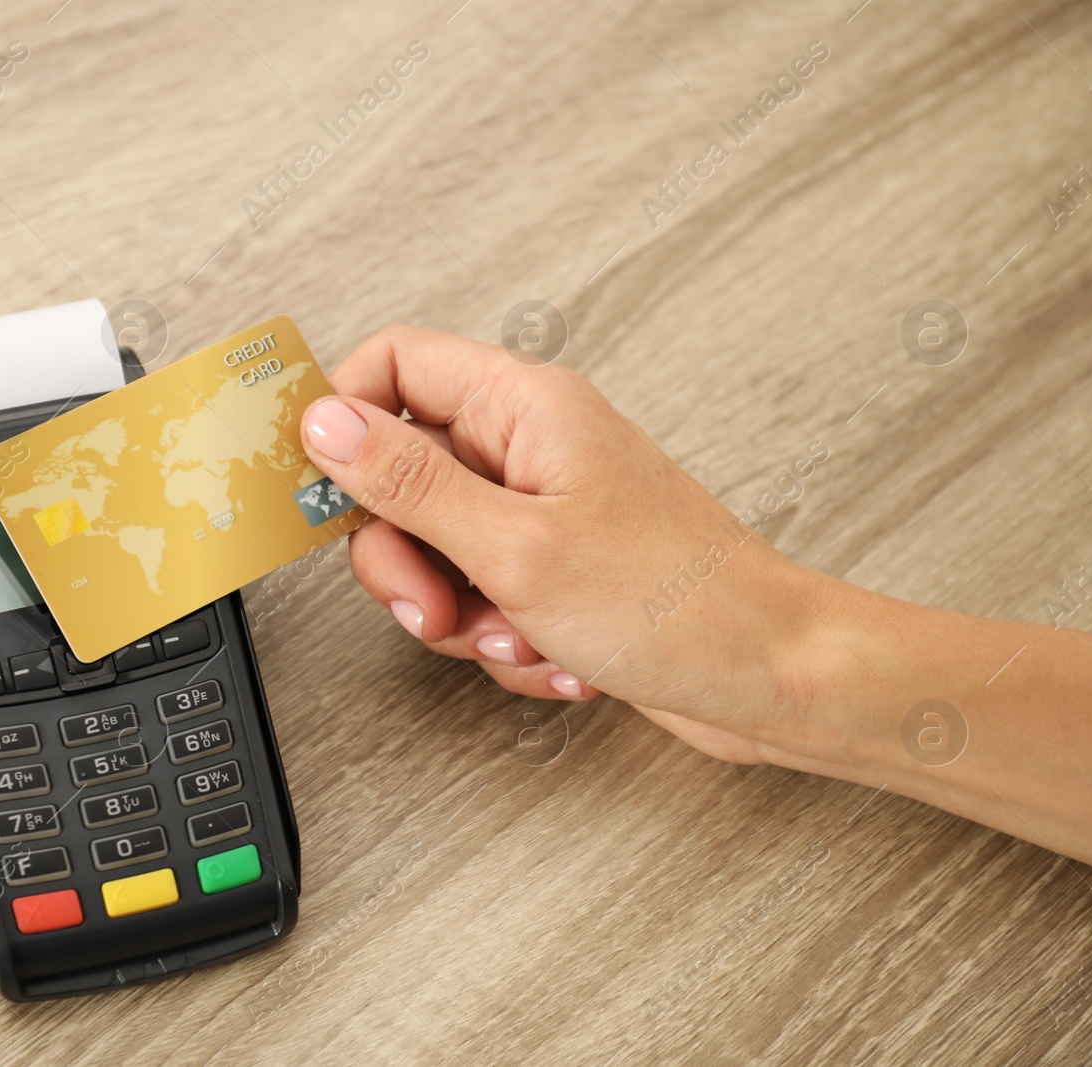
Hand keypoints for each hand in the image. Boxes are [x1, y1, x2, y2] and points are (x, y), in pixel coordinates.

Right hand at [298, 325, 832, 765]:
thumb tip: (325, 424)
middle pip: (400, 477)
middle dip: (406, 561)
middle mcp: (528, 447)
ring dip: (462, 616)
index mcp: (523, 406)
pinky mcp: (554, 571)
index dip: (341, 421)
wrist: (772, 679)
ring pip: (436, 551)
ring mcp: (541, 511)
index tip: (318, 496)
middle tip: (435, 610)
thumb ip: (409, 483)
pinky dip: (506, 640)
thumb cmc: (678, 603)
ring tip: (523, 639)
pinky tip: (560, 657)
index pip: (392, 365)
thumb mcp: (515, 546)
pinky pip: (482, 598)